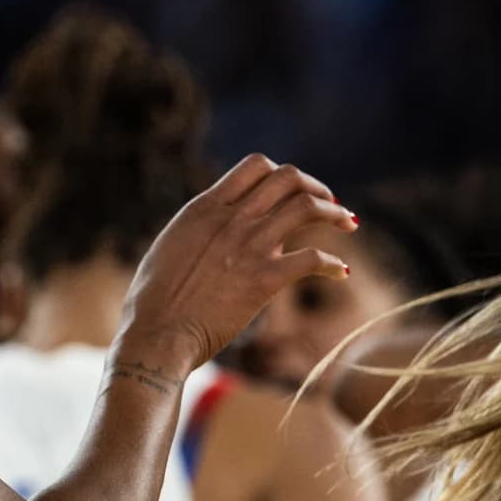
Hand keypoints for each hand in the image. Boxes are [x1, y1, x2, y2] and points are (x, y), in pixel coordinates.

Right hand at [121, 156, 353, 372]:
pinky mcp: (265, 279)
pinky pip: (314, 259)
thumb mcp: (170, 247)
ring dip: (335, 213)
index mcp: (204, 208)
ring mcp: (250, 246)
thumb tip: (213, 230)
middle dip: (315, 187)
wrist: (157, 334)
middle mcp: (231, 219)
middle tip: (328, 203)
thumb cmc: (153, 301)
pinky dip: (334, 264)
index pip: (255, 166)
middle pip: (288, 177)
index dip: (281, 174)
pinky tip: (341, 272)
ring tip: (348, 223)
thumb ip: (198, 231)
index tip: (291, 192)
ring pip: (308, 207)